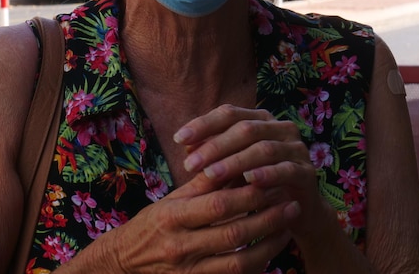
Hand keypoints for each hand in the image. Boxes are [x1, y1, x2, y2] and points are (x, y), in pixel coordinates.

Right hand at [89, 169, 296, 272]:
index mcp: (173, 216)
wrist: (127, 259)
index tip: (273, 181)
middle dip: (267, 219)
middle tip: (291, 204)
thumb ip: (206, 180)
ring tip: (287, 227)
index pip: (218, 203)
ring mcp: (189, 271)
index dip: (249, 194)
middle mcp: (180, 245)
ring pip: (240, 262)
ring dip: (269, 245)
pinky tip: (272, 250)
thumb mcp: (175, 198)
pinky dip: (257, 265)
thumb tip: (239, 156)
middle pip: (234, 233)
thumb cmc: (156, 222)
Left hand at [173, 105, 328, 241]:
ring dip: (235, 161)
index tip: (179, 139)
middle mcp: (281, 128)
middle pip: (246, 129)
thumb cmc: (256, 187)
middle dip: (215, 146)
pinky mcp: (308, 172)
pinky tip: (249, 181)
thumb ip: (214, 155)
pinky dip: (267, 174)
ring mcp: (297, 149)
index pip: (230, 113)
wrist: (294, 215)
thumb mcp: (232, 169)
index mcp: (261, 120)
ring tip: (212, 175)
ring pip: (264, 148)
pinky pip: (286, 169)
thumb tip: (186, 146)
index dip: (204, 124)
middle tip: (190, 164)